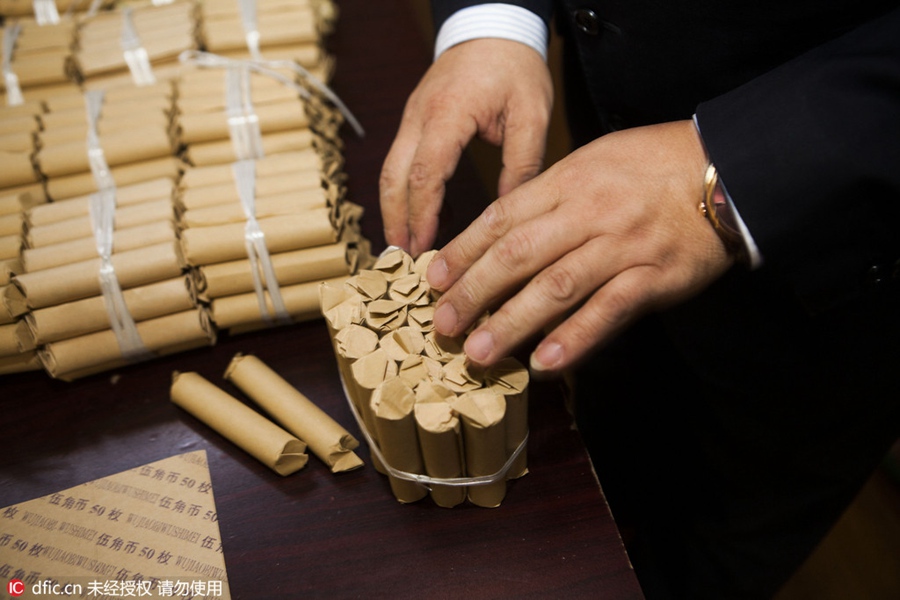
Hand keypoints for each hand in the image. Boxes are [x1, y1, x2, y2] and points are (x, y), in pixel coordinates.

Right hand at [380, 38, 552, 255]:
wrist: (492, 27)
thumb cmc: (515, 67)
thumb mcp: (532, 113)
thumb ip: (522, 162)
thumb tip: (510, 211)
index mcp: (448, 114)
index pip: (427, 173)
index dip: (422, 214)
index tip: (423, 247)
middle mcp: (420, 117)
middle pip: (393, 176)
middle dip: (395, 220)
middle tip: (403, 258)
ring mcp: (412, 118)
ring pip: (391, 171)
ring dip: (396, 210)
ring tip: (409, 247)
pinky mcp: (415, 122)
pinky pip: (403, 162)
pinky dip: (408, 193)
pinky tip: (430, 217)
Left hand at [425, 120, 734, 372]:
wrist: (727, 169)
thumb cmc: (652, 166)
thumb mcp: (594, 160)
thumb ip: (549, 195)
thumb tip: (499, 233)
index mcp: (568, 180)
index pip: (501, 219)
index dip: (463, 252)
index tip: (433, 281)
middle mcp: (589, 211)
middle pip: (518, 255)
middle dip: (474, 292)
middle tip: (442, 325)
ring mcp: (622, 245)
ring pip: (555, 286)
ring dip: (512, 322)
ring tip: (478, 352)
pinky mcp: (654, 277)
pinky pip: (607, 310)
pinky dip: (574, 339)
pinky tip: (545, 363)